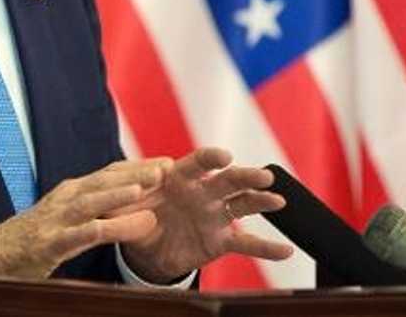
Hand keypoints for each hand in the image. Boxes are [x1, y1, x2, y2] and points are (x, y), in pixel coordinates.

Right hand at [0, 158, 171, 277]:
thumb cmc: (35, 237)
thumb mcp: (67, 217)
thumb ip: (95, 208)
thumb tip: (129, 200)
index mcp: (72, 190)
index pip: (110, 173)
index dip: (138, 166)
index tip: (167, 162)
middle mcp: (66, 198)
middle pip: (106, 179)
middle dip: (138, 172)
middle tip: (168, 166)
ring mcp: (58, 218)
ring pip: (95, 200)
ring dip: (123, 192)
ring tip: (150, 186)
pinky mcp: (52, 242)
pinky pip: (83, 233)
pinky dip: (107, 227)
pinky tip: (122, 227)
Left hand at [119, 147, 292, 282]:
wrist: (142, 245)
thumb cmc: (133, 213)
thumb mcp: (122, 206)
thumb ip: (121, 201)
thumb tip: (118, 194)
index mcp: (180, 176)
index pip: (197, 162)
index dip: (210, 158)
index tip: (223, 156)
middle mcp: (203, 191)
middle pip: (228, 180)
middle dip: (245, 176)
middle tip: (264, 175)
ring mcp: (214, 215)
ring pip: (242, 205)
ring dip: (260, 201)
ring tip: (279, 201)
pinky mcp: (220, 240)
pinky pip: (246, 243)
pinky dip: (267, 247)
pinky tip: (287, 250)